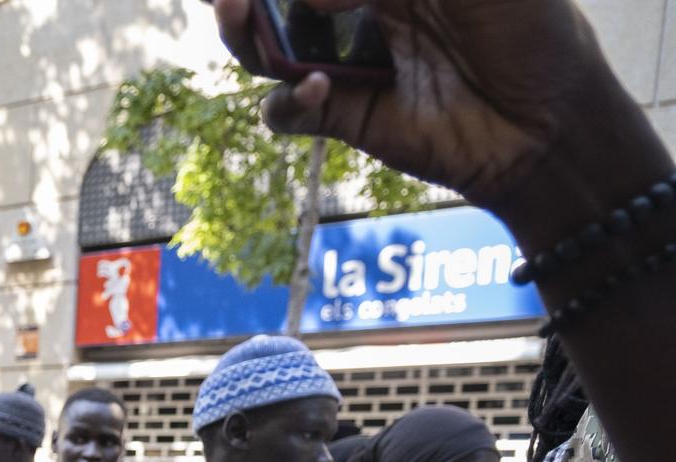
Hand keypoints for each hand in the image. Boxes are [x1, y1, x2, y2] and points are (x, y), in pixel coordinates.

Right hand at [212, 0, 652, 238]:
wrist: (550, 126)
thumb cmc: (532, 34)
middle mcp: (362, 12)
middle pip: (284, 0)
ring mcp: (348, 64)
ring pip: (269, 49)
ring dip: (242, 32)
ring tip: (235, 10)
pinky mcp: (345, 117)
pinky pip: (288, 112)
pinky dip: (288, 101)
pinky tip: (317, 88)